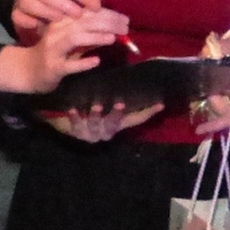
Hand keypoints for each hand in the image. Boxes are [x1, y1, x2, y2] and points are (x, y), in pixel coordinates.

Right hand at [0, 7, 128, 92]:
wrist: (29, 70)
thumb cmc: (56, 49)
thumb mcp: (74, 34)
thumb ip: (93, 23)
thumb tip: (118, 17)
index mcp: (62, 18)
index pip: (86, 11)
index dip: (107, 13)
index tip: (125, 19)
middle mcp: (56, 30)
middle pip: (82, 21)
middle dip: (106, 22)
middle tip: (125, 28)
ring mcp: (52, 49)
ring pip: (74, 38)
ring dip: (95, 37)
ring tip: (113, 38)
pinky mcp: (52, 67)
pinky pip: (68, 65)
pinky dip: (82, 63)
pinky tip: (96, 61)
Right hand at [12, 0, 114, 34]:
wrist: (37, 25)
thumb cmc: (62, 11)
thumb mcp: (77, 2)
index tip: (97, 7)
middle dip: (62, 3)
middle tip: (77, 15)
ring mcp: (27, 3)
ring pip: (28, 2)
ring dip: (44, 10)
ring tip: (59, 20)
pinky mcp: (18, 18)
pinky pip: (17, 17)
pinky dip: (24, 21)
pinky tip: (36, 26)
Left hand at [39, 101, 163, 142]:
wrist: (70, 125)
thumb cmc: (96, 115)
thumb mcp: (113, 112)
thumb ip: (128, 106)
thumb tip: (154, 97)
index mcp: (117, 125)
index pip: (136, 119)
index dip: (148, 112)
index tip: (159, 104)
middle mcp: (106, 131)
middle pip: (114, 124)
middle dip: (117, 115)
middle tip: (120, 104)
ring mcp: (91, 132)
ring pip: (95, 124)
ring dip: (96, 115)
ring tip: (97, 106)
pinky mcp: (76, 131)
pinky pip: (75, 125)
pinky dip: (75, 117)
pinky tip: (73, 109)